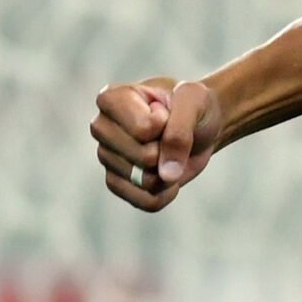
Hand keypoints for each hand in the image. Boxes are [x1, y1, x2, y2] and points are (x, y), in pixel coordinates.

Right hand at [91, 77, 223, 211]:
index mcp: (112, 99)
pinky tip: (170, 178)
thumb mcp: (194, 100)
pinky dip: (166, 193)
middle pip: (143, 157)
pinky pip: (144, 201)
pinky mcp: (116, 182)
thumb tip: (166, 174)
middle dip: (168, 150)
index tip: (167, 112)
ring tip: (168, 152)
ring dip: (169, 172)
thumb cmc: (192, 105)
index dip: (166, 124)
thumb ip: (180, 129)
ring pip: (144, 181)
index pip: (143, 129)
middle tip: (169, 134)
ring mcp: (106, 156)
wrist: (200, 125)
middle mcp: (102, 128)